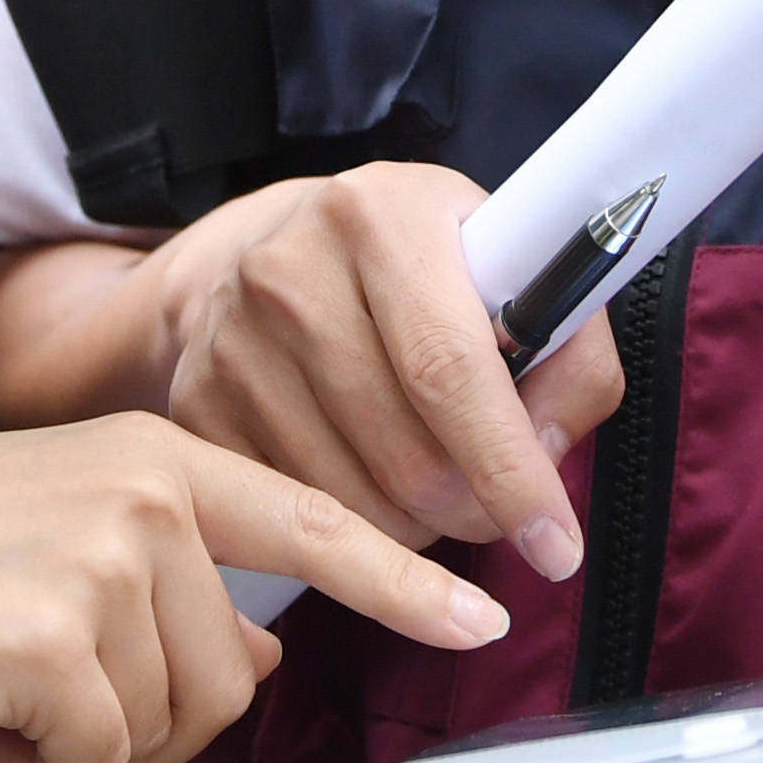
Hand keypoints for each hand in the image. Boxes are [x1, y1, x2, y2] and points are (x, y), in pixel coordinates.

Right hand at [0, 414, 506, 762]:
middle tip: (49, 676)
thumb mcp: (67, 527)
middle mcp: (149, 495)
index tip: (482, 616)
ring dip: (89, 740)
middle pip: (236, 676)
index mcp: (159, 457)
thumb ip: (173, 575)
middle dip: (152, 714)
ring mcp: (106, 562)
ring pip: (171, 727)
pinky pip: (100, 762)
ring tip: (4, 678)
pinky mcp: (56, 641)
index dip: (404, 579)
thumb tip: (266, 649)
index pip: (313, 520)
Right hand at [147, 165, 623, 580]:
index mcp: (380, 217)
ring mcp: (231, 341)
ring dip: (416, 527)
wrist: (270, 249)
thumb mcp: (504, 267)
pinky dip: (351, 531)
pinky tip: (370, 483)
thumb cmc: (413, 266)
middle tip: (496, 510)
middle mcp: (290, 270)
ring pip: (353, 502)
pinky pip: (293, 514)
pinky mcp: (196, 404)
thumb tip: (546, 454)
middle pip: (406, 454)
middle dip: (473, 511)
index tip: (558, 545)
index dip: (511, 469)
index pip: (451, 368)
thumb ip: (565, 354)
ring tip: (433, 484)